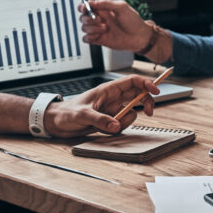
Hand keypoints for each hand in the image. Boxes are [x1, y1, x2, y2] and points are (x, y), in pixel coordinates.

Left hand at [44, 76, 159, 136]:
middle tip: (149, 112)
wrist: (56, 123)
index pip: (132, 81)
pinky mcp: (109, 121)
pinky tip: (103, 130)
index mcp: (108, 90)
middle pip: (138, 95)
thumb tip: (116, 125)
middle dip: (146, 102)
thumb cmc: (66, 113)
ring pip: (131, 113)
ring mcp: (112, 110)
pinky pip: (122, 124)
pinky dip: (117, 129)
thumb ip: (100, 120)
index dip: (146, 83)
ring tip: (110, 126)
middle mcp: (112, 98)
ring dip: (125, 121)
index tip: (156, 91)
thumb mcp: (82, 115)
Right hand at [79, 0, 149, 51]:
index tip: (84, 8)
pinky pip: (86, 39)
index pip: (87, 6)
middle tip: (100, 20)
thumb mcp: (121, 7)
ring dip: (92, 28)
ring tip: (105, 28)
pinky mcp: (99, 40)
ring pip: (84, 28)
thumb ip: (106, 3)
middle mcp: (99, 19)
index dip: (82, 6)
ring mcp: (99, 30)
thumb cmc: (133, 21)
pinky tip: (99, 35)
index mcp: (103, 10)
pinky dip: (89, 37)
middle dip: (88, 18)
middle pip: (83, 17)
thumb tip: (91, 2)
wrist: (139, 37)